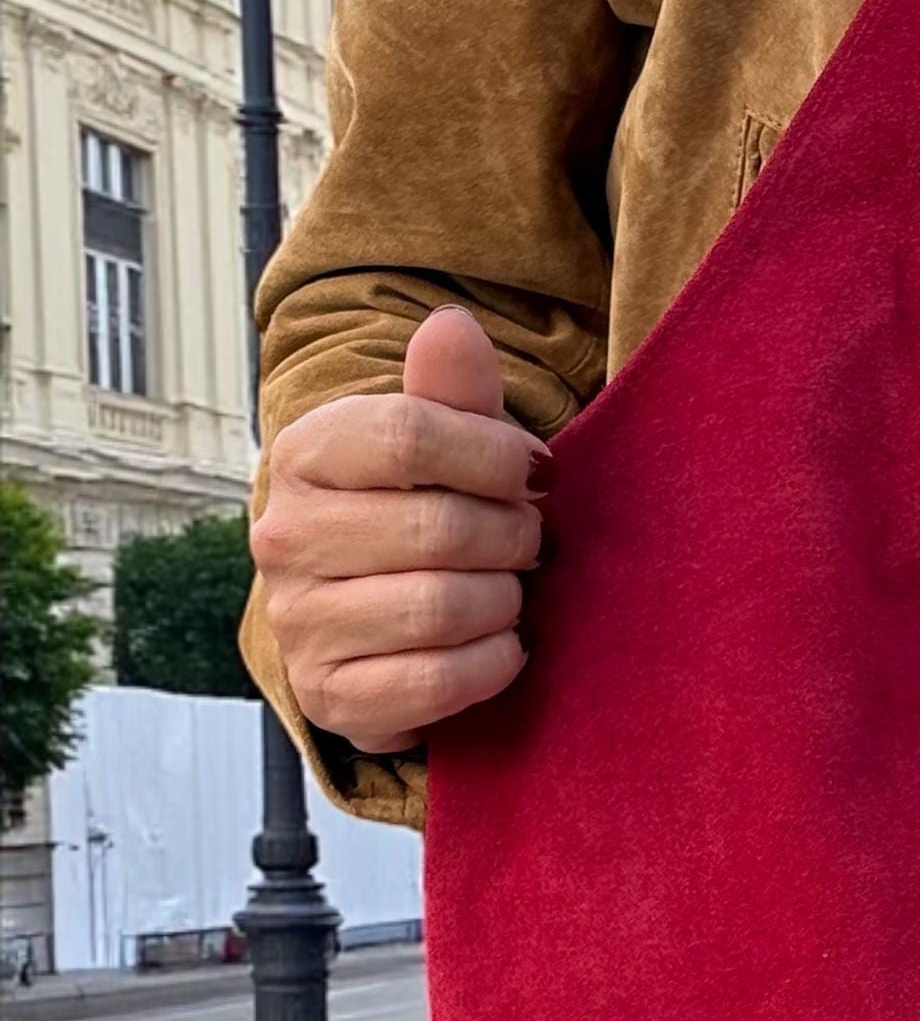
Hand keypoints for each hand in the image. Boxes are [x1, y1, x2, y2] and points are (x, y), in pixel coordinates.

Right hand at [252, 307, 546, 755]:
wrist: (378, 619)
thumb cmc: (425, 511)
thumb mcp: (444, 443)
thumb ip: (453, 390)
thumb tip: (451, 326)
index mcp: (306, 455)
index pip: (410, 435)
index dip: (495, 455)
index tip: (533, 474)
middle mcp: (284, 537)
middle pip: (439, 527)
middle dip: (514, 536)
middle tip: (529, 541)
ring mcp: (300, 622)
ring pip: (442, 607)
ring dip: (504, 601)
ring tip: (508, 590)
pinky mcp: (331, 695)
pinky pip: (436, 681)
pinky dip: (492, 662)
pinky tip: (500, 643)